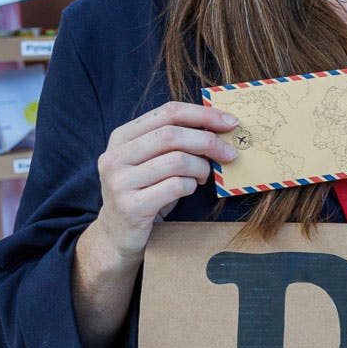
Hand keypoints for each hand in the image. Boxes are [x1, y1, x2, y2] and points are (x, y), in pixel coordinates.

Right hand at [90, 102, 241, 259]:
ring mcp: (120, 182)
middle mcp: (115, 156)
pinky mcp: (131, 206)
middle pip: (172, 135)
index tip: (230, 122)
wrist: (119, 235)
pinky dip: (191, 186)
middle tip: (230, 153)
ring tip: (204, 175)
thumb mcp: (154, 161)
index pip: (168, 112)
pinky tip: (190, 189)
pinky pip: (176, 186)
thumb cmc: (146, 191)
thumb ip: (176, 141)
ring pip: (177, 160)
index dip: (203, 114)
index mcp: (122, 137)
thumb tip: (221, 124)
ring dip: (201, 167)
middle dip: (208, 141)